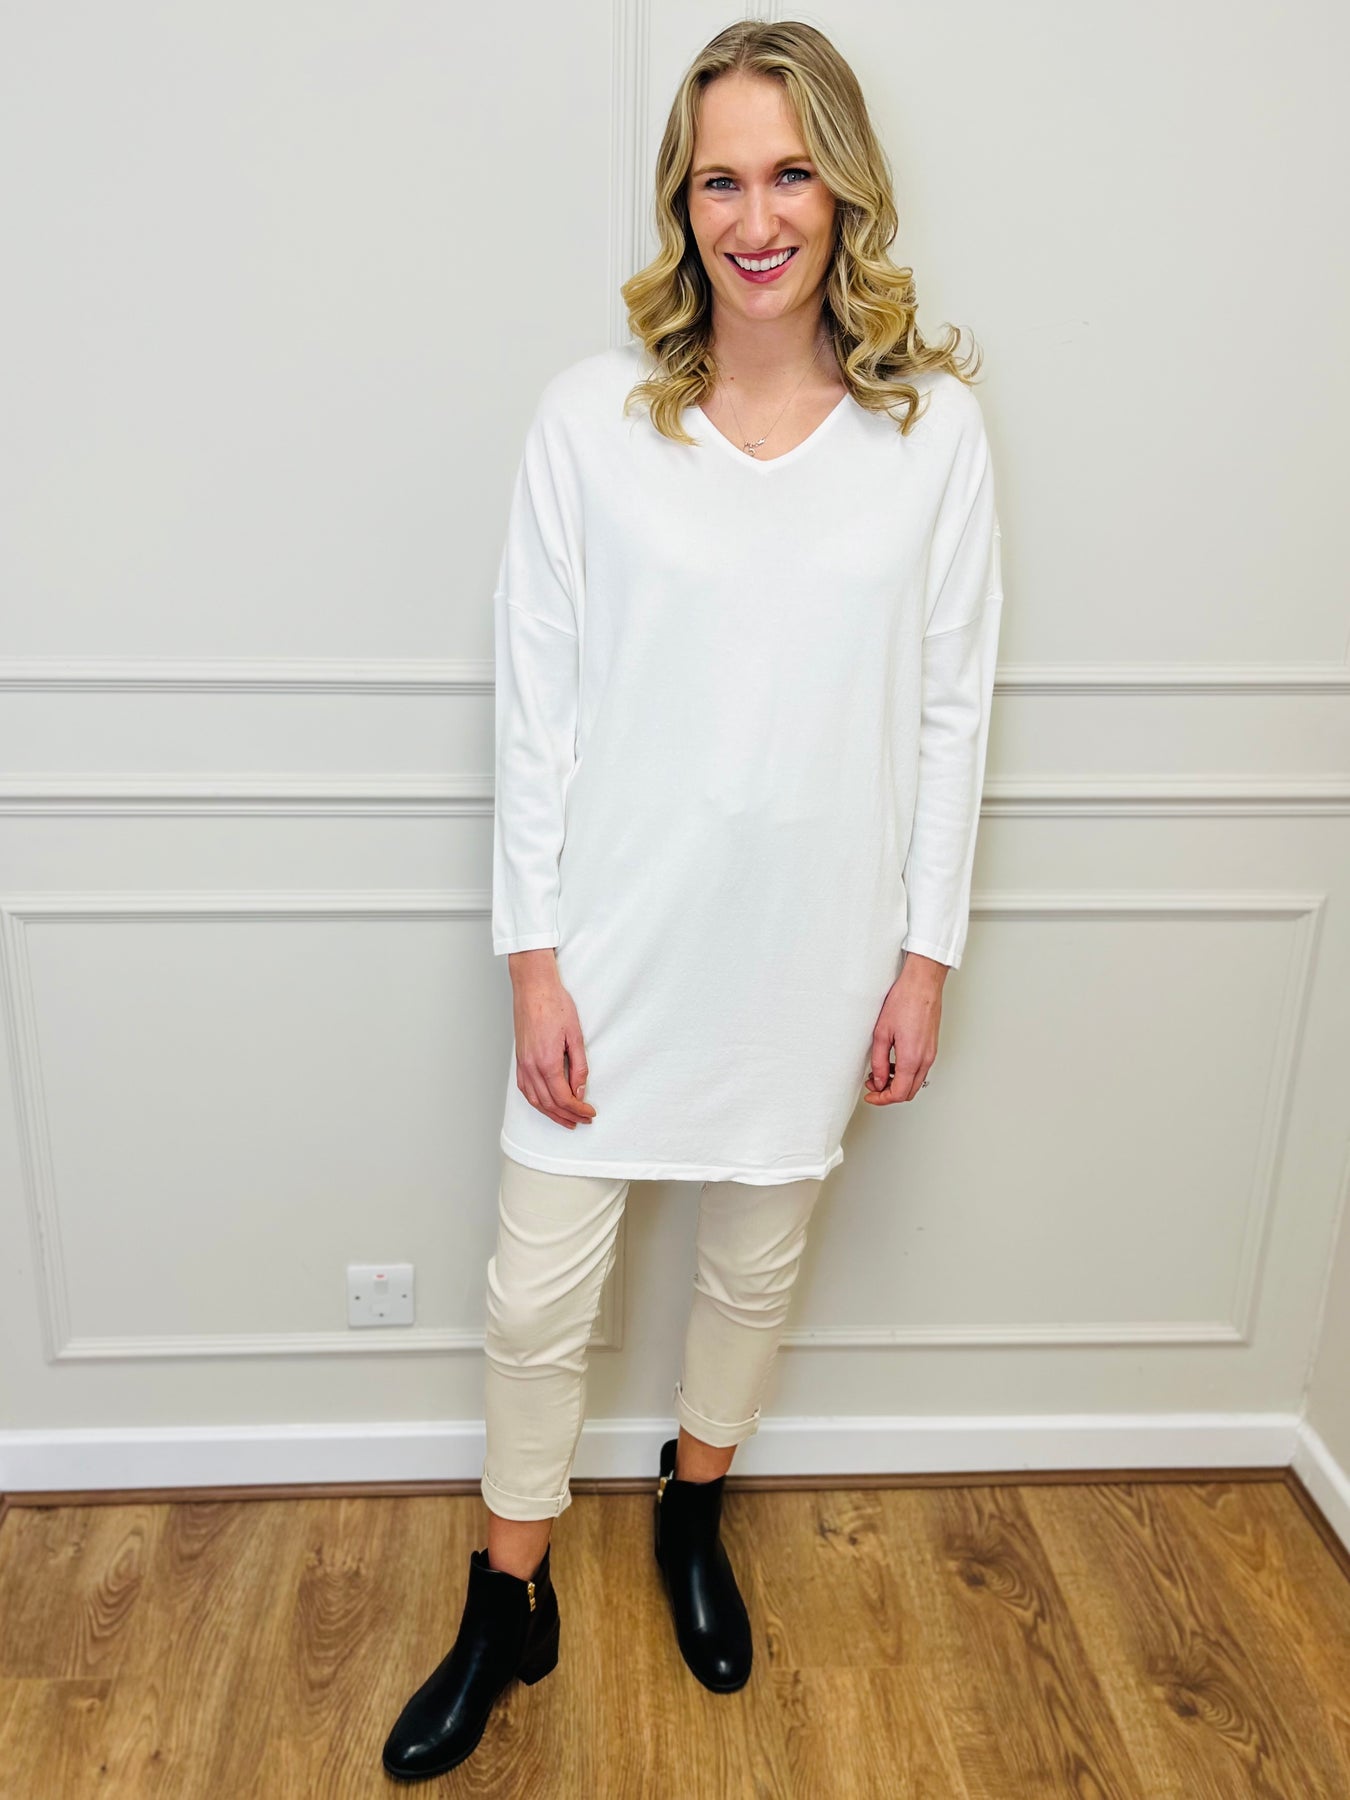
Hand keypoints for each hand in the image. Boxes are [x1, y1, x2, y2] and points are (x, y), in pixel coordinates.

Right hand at [508, 951, 596, 1129]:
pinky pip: (525, 1089)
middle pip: (549, 1103)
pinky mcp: (519, 1059)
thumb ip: (579, 1066)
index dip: (578, 1109)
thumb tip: (580, 1090)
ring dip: (551, 1113)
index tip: (590, 1112)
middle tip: (583, 1120)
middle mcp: (531, 1066)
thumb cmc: (555, 1005)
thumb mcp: (575, 1036)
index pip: (563, 1098)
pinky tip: (545, 1104)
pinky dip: (536, 1102)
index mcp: (547, 1062)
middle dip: (567, 1116)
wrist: (533, 988)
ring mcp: (522, 1064)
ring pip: (535, 1100)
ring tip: (566, 1119)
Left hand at [861, 954, 946, 1104]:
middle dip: (889, 1094)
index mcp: (912, 1058)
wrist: (922, 984)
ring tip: (880, 1073)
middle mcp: (925, 1059)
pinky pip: (920, 1069)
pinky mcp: (932, 1046)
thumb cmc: (904, 1001)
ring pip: (916, 1082)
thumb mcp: (881, 1033)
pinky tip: (893, 1064)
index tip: (870, 1096)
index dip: (882, 1099)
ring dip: (898, 1083)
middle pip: (909, 1092)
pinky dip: (906, 1073)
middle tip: (872, 1086)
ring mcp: (931, 1053)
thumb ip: (879, 1061)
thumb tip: (878, 1080)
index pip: (899, 1093)